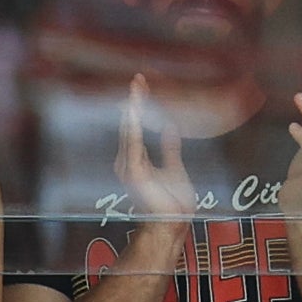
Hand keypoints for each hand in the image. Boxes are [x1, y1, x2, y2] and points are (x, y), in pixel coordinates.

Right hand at [115, 74, 195, 221]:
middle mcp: (127, 161)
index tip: (142, 86)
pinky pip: (133, 143)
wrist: (173, 224)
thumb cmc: (174, 203)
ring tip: (136, 88)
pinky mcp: (134, 172)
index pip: (136, 127)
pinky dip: (133, 126)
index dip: (139, 106)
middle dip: (134, 101)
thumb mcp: (174, 168)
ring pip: (129, 130)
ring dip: (133, 108)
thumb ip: (169, 148)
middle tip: (138, 78)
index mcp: (135, 160)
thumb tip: (170, 127)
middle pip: (130, 124)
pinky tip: (134, 111)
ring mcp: (128, 166)